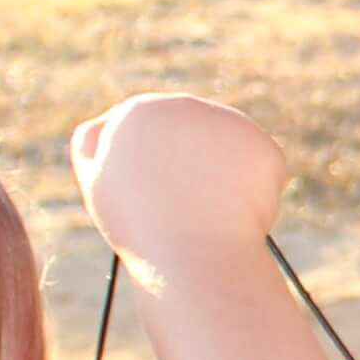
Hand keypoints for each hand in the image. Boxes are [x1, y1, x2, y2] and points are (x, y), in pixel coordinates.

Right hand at [72, 95, 286, 279]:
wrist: (192, 253)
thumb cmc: (139, 226)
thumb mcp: (99, 183)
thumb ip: (96, 147)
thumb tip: (104, 125)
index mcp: (137, 112)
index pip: (148, 135)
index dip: (152, 172)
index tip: (154, 200)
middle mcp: (185, 106)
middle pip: (188, 138)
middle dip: (188, 169)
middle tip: (183, 209)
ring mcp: (229, 123)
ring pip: (224, 152)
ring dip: (219, 177)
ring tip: (205, 213)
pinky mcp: (264, 147)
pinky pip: (256, 170)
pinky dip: (251, 193)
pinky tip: (235, 213)